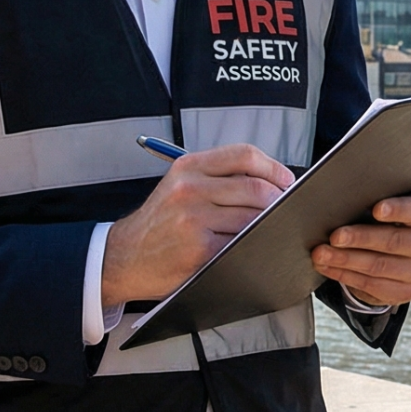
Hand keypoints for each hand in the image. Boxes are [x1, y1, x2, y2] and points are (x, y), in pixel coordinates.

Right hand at [101, 144, 294, 305]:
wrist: (124, 256)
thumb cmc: (160, 222)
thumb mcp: (179, 186)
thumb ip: (218, 178)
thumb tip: (271, 181)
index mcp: (189, 167)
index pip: (244, 154)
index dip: (273, 167)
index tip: (286, 181)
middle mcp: (190, 188)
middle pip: (255, 187)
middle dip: (278, 200)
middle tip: (286, 209)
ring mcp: (194, 219)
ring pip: (252, 216)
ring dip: (269, 224)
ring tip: (272, 228)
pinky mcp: (199, 248)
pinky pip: (241, 243)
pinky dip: (254, 244)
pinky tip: (255, 246)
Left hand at [312, 197, 410, 308]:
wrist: (400, 256)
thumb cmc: (390, 224)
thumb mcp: (392, 212)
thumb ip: (377, 207)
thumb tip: (342, 207)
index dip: (397, 210)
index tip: (376, 210)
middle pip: (394, 242)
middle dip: (360, 239)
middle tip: (335, 237)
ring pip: (379, 267)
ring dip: (345, 260)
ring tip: (322, 254)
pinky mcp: (405, 293)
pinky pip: (371, 285)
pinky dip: (345, 276)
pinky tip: (328, 268)